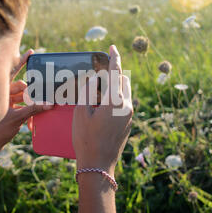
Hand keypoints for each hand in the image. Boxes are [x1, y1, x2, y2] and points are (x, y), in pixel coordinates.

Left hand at [0, 49, 52, 157]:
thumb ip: (33, 109)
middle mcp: (2, 93)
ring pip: (23, 98)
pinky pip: (21, 108)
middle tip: (40, 99)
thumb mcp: (16, 118)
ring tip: (35, 115)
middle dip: (30, 93)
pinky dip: (26, 114)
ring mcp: (5, 102)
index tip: (31, 53)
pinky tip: (30, 125)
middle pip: (22, 87)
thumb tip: (49, 104)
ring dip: (30, 105)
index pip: (12, 71)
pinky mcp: (8, 111)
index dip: (22, 62)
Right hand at [72, 45, 132, 174]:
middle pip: (123, 80)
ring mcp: (130, 115)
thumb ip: (88, 91)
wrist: (98, 165)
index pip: (115, 73)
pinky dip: (116, 97)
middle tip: (100, 72)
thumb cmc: (86, 139)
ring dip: (115, 85)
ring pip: (126, 91)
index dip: (114, 58)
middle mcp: (127, 106)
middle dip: (113, 72)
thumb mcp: (81, 112)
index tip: (112, 47)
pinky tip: (102, 104)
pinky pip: (125, 103)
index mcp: (115, 101)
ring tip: (100, 89)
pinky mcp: (129, 123)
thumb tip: (94, 79)